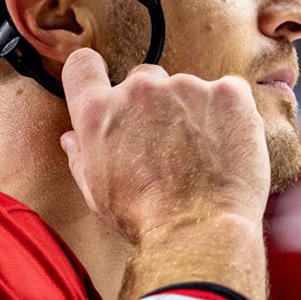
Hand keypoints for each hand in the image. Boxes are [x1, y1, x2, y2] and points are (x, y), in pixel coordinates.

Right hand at [59, 48, 270, 299]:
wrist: (199, 232)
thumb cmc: (144, 219)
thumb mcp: (96, 192)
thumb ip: (81, 155)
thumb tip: (72, 137)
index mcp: (98, 111)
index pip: (83, 66)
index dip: (93, 74)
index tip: (106, 85)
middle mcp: (138, 89)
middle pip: (143, 79)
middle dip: (152, 105)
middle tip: (167, 144)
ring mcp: (185, 87)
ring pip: (187, 88)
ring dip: (192, 111)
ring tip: (202, 155)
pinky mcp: (227, 93)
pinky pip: (227, 91)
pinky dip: (228, 112)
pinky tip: (227, 145)